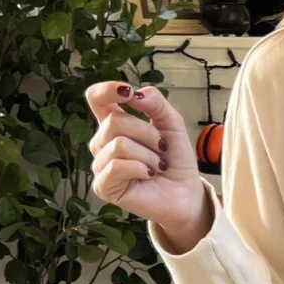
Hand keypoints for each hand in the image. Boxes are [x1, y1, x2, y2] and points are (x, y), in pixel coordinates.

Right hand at [85, 81, 213, 252]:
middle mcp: (102, 143)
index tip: (128, 93)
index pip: (96, 98)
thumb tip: (134, 94)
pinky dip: (140, 168)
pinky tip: (149, 174)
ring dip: (148, 155)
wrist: (186, 193)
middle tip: (162, 147)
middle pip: (114, 121)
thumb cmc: (175, 159)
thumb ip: (155, 103)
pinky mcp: (103, 186)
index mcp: (115, 124)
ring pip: (118, 144)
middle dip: (146, 133)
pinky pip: (116, 166)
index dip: (107, 90)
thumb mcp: (172, 123)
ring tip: (158, 166)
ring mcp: (101, 165)